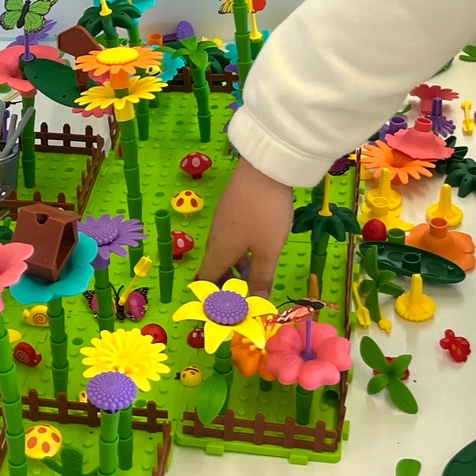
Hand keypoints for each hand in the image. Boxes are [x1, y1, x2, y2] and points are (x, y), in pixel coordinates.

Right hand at [194, 159, 295, 297]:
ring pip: (225, 250)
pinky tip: (259, 247)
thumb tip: (254, 305)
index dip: (215, 297)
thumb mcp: (268, 250)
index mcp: (219, 250)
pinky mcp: (232, 206)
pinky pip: (231, 236)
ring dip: (237, 266)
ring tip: (257, 274)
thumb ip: (261, 278)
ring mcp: (223, 219)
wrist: (264, 167)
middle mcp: (215, 236)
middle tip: (247, 295)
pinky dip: (240, 249)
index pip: (207, 279)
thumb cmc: (265, 213)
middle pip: (215, 265)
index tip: (230, 308)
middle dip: (228, 283)